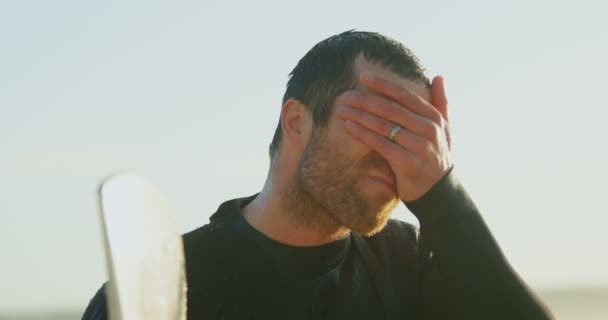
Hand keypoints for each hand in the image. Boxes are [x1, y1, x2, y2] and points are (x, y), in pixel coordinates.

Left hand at [337, 73, 453, 201]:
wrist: (440, 192)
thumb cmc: (437, 156)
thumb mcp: (445, 130)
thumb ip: (441, 103)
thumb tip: (439, 76)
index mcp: (435, 118)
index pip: (406, 96)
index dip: (384, 85)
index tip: (364, 77)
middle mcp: (429, 130)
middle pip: (391, 109)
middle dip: (366, 100)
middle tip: (345, 95)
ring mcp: (419, 147)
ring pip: (384, 126)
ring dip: (360, 116)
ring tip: (343, 109)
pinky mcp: (408, 163)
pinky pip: (381, 144)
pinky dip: (364, 134)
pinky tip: (349, 127)